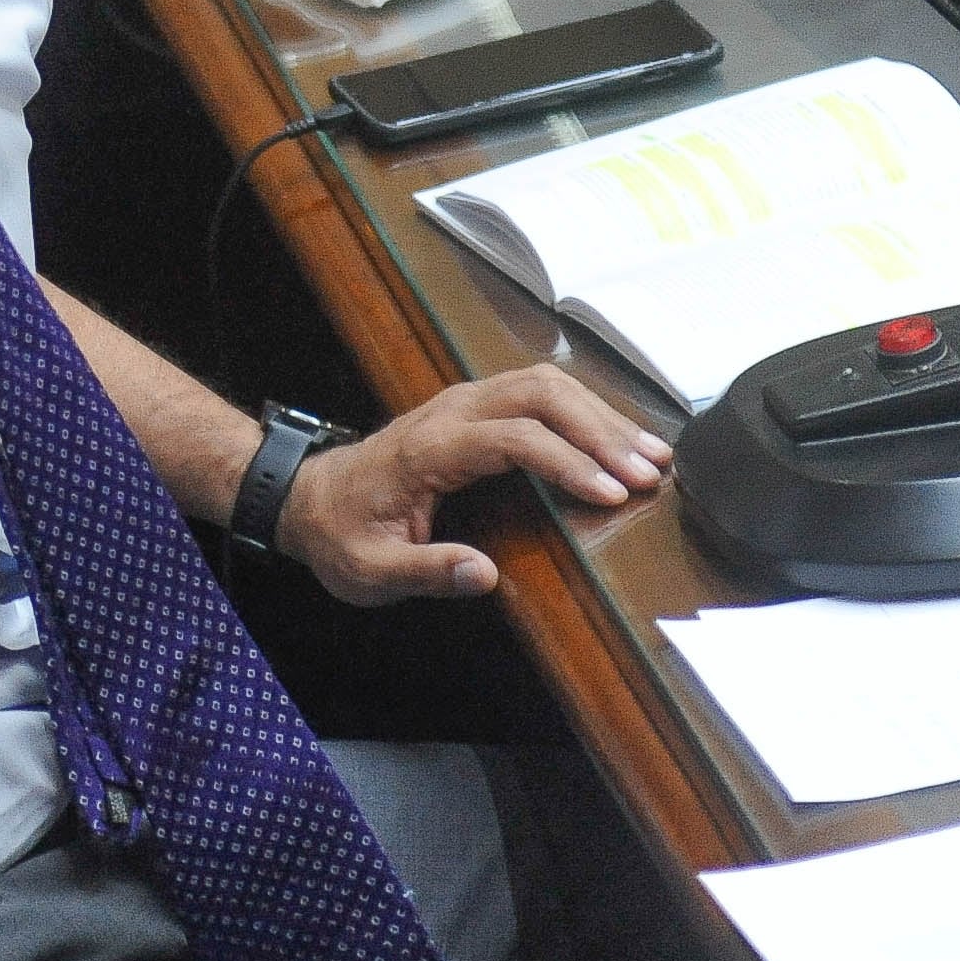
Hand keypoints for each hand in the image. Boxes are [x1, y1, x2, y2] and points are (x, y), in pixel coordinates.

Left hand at [280, 369, 672, 603]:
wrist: (307, 499)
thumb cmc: (339, 535)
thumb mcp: (369, 570)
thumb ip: (425, 572)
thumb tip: (485, 576)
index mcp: (427, 448)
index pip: (513, 438)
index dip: (567, 462)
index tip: (612, 494)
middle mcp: (449, 411)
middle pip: (539, 394)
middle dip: (601, 430)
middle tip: (649, 473)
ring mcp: (462, 402)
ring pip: (544, 384)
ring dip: (601, 416)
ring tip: (652, 456)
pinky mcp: (474, 407)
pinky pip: (537, 392)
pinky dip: (584, 411)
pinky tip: (617, 440)